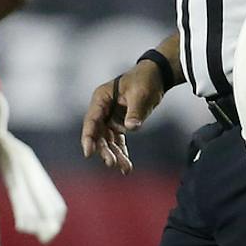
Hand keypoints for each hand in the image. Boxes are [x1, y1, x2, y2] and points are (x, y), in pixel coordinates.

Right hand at [81, 60, 170, 174]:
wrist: (156, 76)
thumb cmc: (144, 80)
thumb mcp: (140, 94)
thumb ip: (134, 112)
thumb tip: (131, 128)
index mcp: (101, 99)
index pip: (91, 120)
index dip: (88, 137)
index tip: (88, 152)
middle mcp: (102, 110)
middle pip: (98, 134)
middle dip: (104, 149)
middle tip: (111, 163)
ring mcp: (110, 118)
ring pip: (108, 141)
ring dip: (115, 155)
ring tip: (125, 169)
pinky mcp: (120, 124)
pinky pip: (118, 141)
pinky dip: (122, 152)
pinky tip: (127, 166)